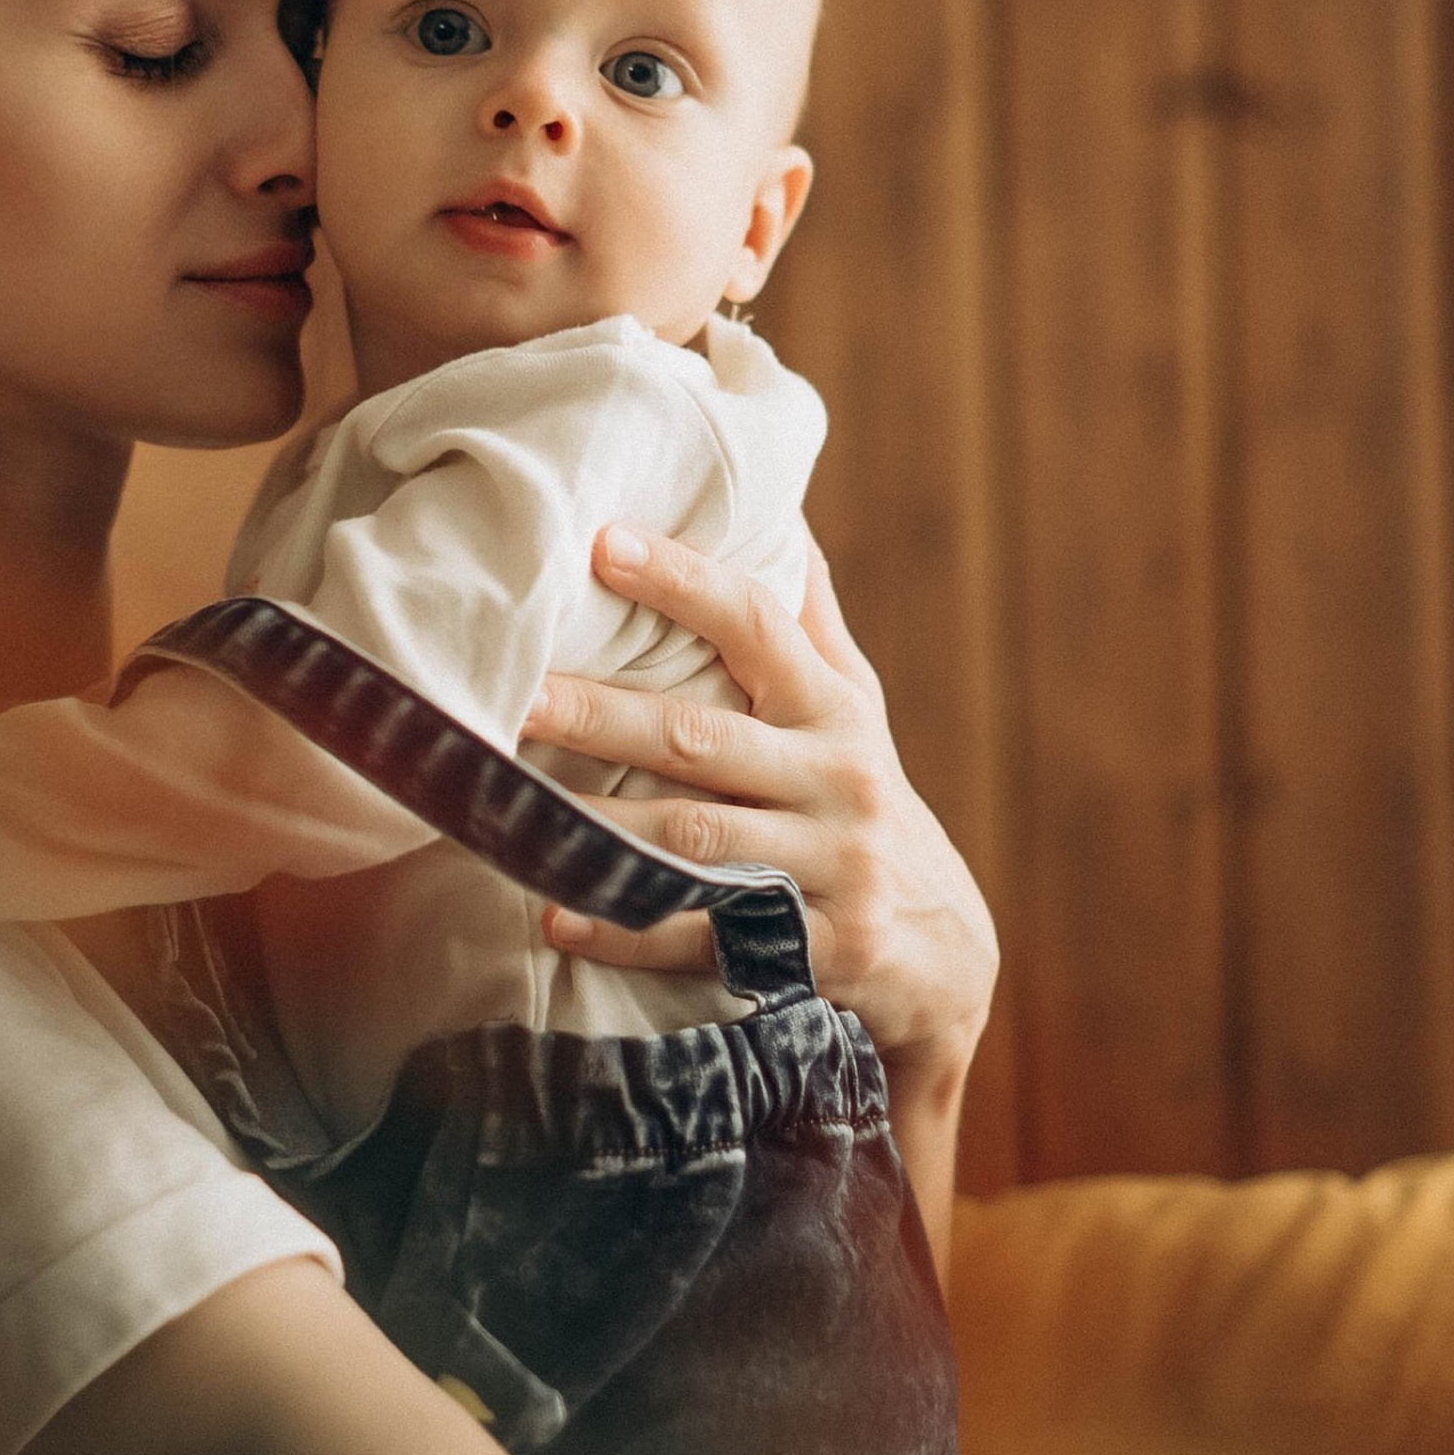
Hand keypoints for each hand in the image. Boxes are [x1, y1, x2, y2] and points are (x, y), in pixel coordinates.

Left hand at [525, 529, 996, 1091]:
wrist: (942, 947)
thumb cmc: (860, 795)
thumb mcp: (853, 707)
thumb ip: (807, 620)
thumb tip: (777, 507)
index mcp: (830, 707)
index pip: (755, 623)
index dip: (681, 581)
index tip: (601, 543)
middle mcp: (835, 777)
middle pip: (699, 738)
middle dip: (601, 714)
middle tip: (515, 694)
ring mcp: (831, 865)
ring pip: (696, 840)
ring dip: (599, 826)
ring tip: (511, 806)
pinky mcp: (820, 947)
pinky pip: (708, 936)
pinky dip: (629, 929)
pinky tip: (557, 916)